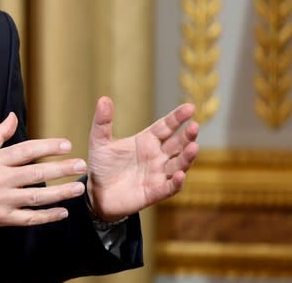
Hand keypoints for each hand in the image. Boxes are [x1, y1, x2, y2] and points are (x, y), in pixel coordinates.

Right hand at [0, 112, 87, 241]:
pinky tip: (62, 212)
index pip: (25, 151)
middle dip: (61, 169)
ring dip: (60, 193)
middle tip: (81, 165)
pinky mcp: (1, 219)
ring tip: (78, 188)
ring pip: (36, 198)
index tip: (66, 145)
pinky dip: (47, 217)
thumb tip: (13, 116)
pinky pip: (28, 219)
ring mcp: (1, 201)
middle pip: (36, 174)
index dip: (47, 148)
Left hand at [86, 96, 199, 221]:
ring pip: (178, 165)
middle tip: (195, 126)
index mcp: (146, 141)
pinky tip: (180, 176)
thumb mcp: (99, 141)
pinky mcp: (153, 193)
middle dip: (187, 136)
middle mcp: (156, 157)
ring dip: (186, 157)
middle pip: (176, 144)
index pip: (165, 127)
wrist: (96, 193)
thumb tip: (103, 98)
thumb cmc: (102, 165)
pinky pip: (168, 188)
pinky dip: (175, 183)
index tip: (190, 107)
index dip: (177, 118)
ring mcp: (157, 175)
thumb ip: (102, 122)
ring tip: (193, 147)